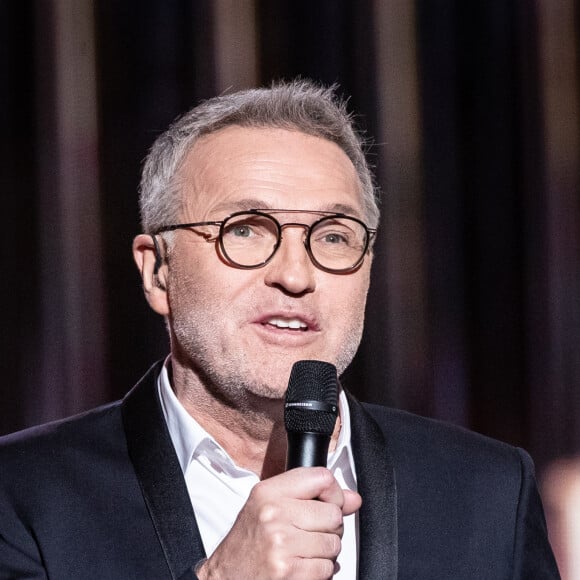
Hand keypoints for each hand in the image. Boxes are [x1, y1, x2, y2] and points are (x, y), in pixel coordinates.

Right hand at [195, 467, 360, 579]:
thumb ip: (311, 497)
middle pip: (333, 513)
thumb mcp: (269, 506)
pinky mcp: (289, 571)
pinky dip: (320, 572)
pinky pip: (327, 568)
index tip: (327, 502)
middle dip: (329, 527)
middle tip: (309, 533)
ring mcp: (282, 543)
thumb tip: (353, 499)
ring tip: (303, 551)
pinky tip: (301, 566)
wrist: (225, 577)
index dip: (333, 492)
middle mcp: (274, 514)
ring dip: (325, 552)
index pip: (322, 478)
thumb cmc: (248, 542)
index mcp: (269, 493)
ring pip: (334, 543)